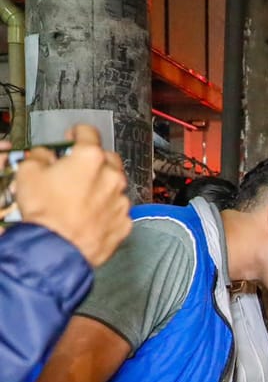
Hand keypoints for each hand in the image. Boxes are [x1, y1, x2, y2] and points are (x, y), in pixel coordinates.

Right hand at [13, 124, 130, 266]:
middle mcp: (112, 177)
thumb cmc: (44, 212)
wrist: (57, 248)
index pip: (88, 133)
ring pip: (115, 186)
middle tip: (78, 169)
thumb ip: (41, 156)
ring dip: (102, 187)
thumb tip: (47, 155)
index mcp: (90, 158)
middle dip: (95, 160)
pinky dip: (107, 211)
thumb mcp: (28, 172)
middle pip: (108, 159)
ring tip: (82, 198)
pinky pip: (117, 211)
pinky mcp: (124, 223)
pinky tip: (91, 216)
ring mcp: (121, 201)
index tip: (74, 137)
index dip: (78, 133)